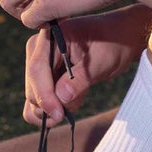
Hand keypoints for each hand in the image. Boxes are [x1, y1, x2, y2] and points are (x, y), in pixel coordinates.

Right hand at [22, 6, 151, 127]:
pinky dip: (53, 109)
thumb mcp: (102, 60)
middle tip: (77, 104)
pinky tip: (73, 101)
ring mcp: (40, 65)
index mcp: (50, 37)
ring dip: (54, 108)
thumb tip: (60, 97)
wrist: (118, 40)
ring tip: (80, 96)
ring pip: (34, 98)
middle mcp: (39, 50)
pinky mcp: (45, 79)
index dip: (44, 95)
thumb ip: (81, 78)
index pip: (37, 69)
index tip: (57, 114)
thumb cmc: (112, 44)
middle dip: (51, 104)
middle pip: (32, 86)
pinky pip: (40, 101)